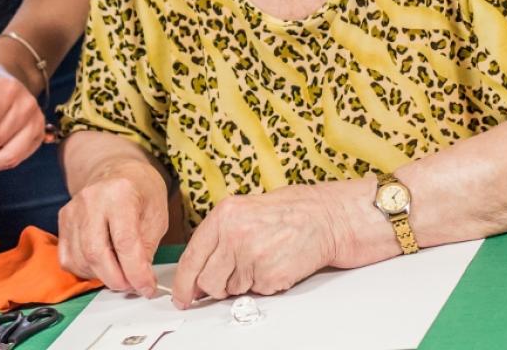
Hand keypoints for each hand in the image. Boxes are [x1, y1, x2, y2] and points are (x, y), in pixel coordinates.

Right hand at [58, 161, 168, 297]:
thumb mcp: (157, 215)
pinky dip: (86, 270)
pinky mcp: (63, 220)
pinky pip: (68, 258)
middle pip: (96, 253)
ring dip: (102, 277)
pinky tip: (102, 265)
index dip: (136, 271)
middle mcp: (91, 199)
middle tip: (133, 286)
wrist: (119, 171)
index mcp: (120, 193)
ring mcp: (73, 209)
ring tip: (121, 275)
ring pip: (81, 259)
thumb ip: (146, 248)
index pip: (124, 241)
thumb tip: (138, 280)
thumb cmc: (141, 192)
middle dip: (117, 279)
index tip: (147, 287)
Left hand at [171, 185, 342, 307]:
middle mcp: (234, 234)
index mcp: (223, 215)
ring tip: (260, 260)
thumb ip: (218, 238)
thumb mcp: (243, 211)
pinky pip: (256, 292)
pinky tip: (274, 264)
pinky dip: (263, 284)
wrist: (324, 217)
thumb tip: (199, 270)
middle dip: (215, 286)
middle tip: (229, 278)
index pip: (192, 257)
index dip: (184, 282)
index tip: (182, 295)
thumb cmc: (287, 213)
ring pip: (231, 289)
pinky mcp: (270, 274)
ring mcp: (252, 256)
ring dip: (242, 283)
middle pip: (207, 279)